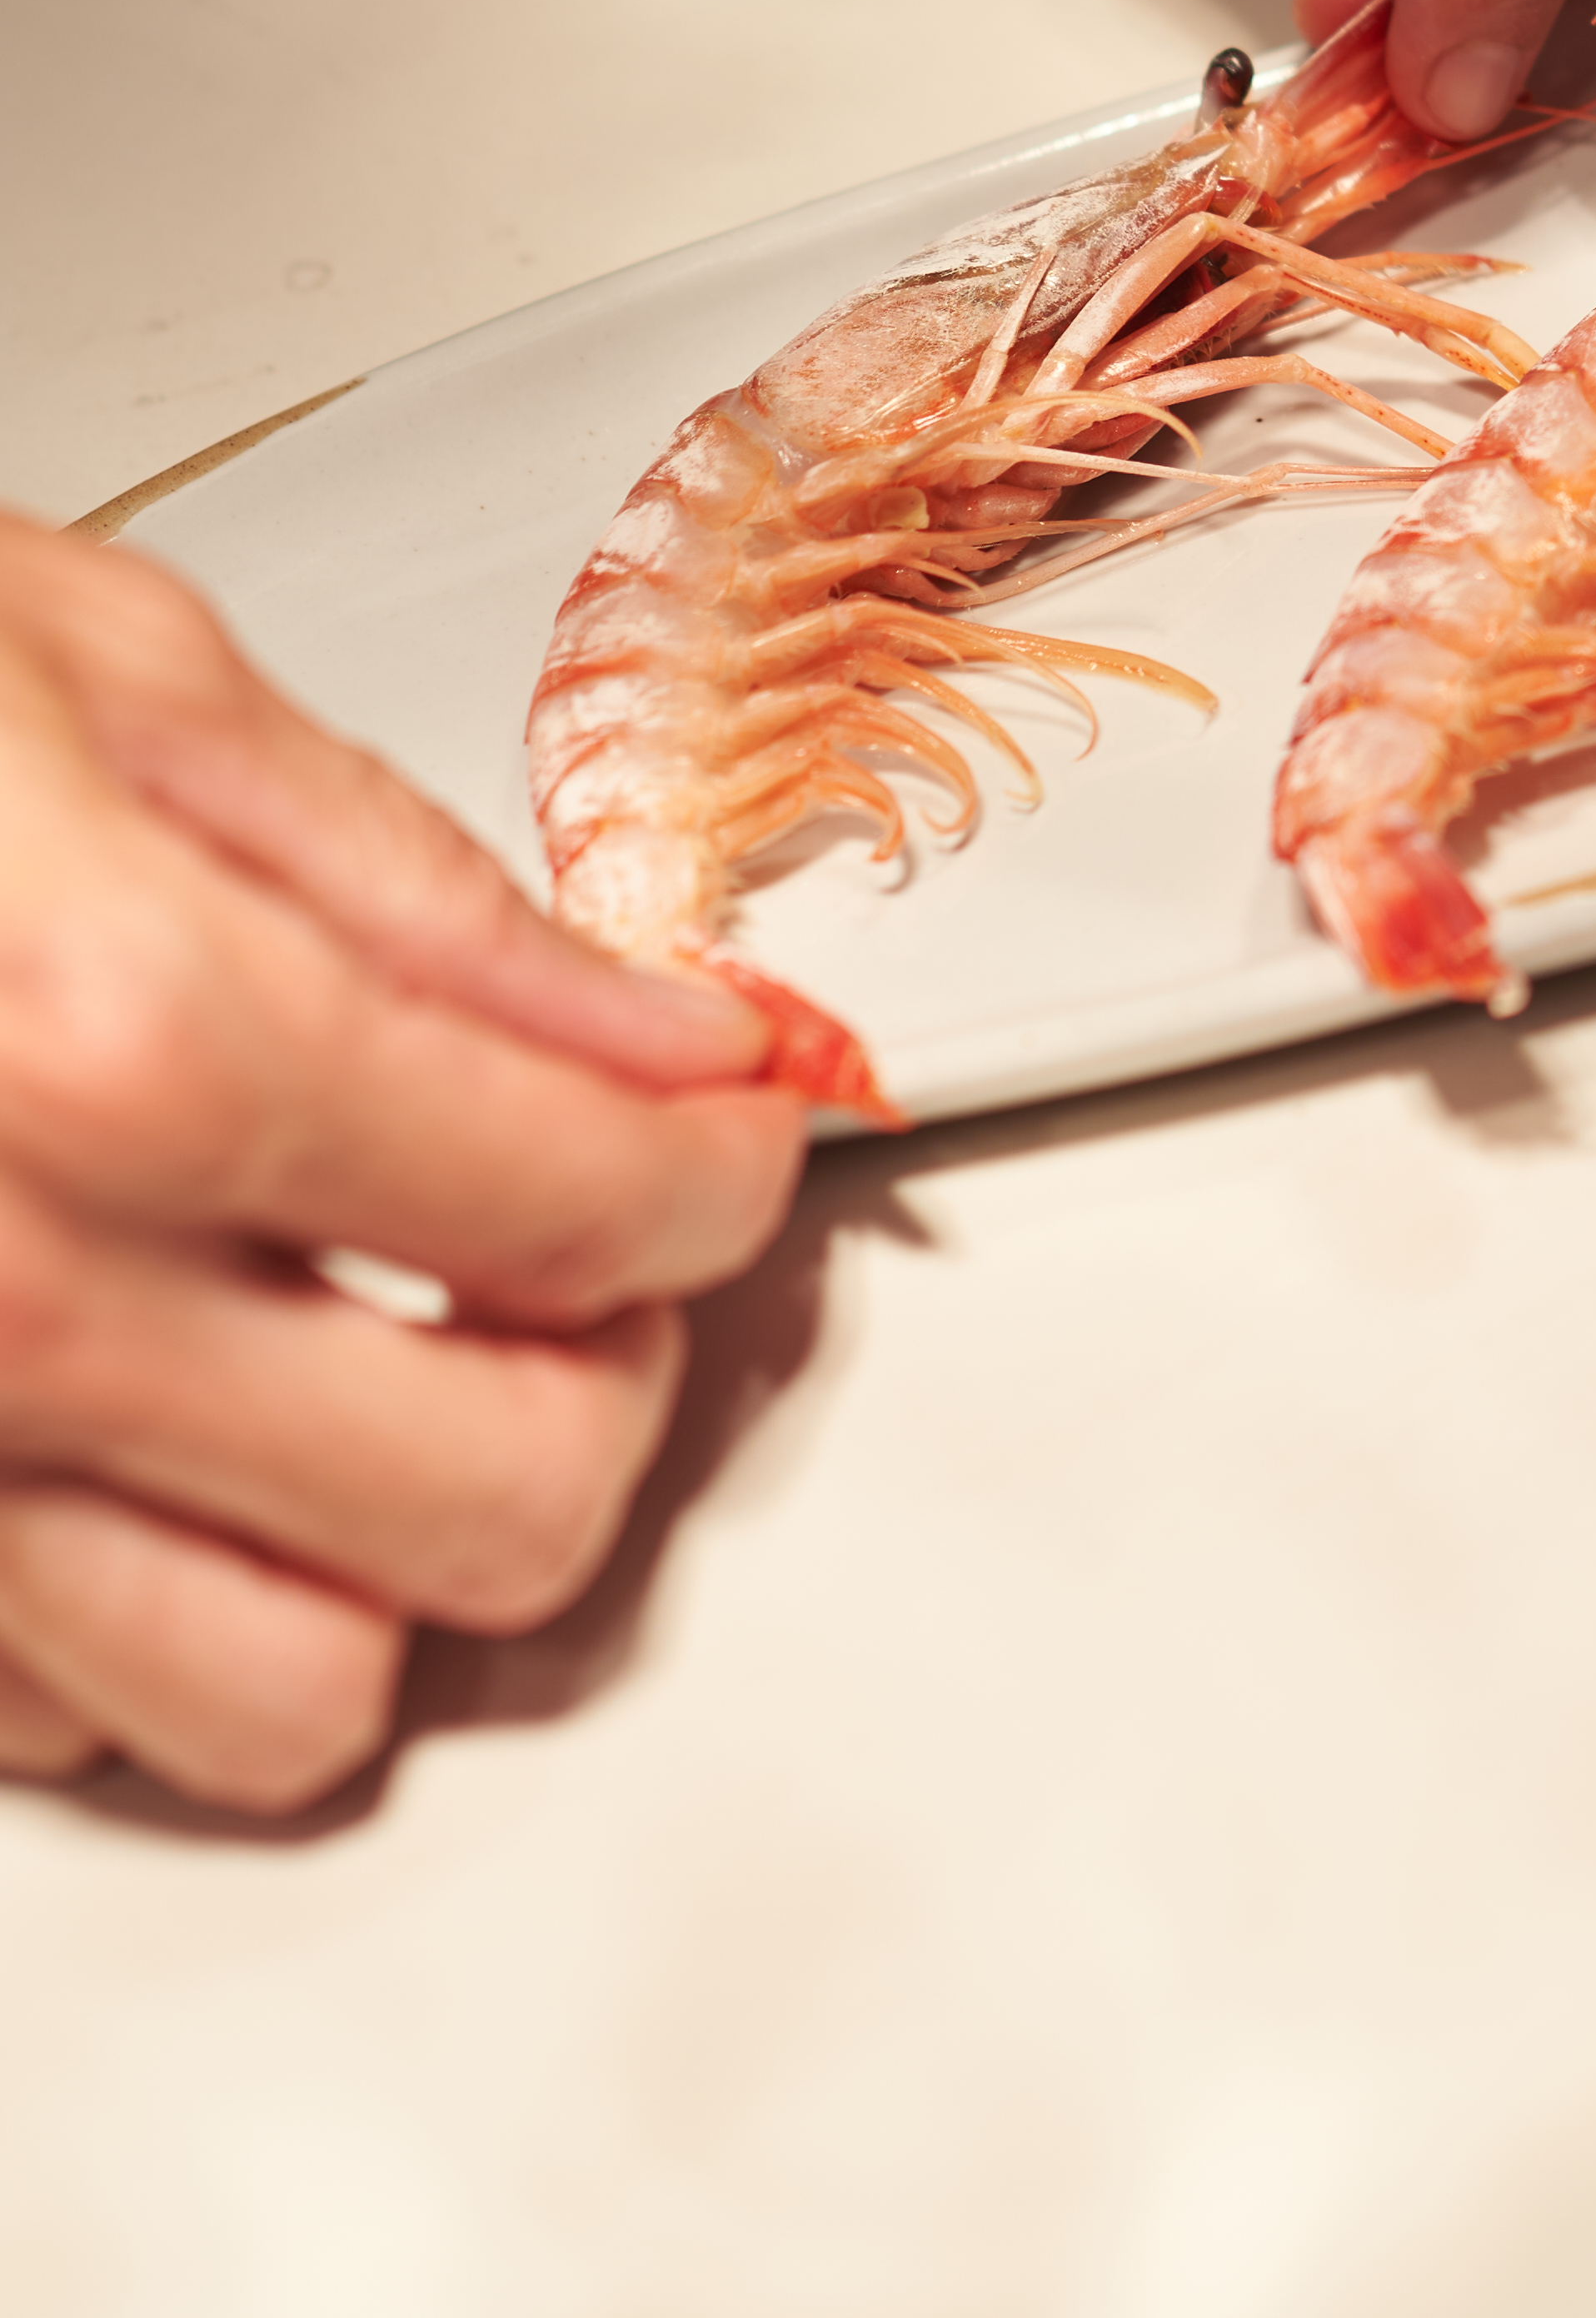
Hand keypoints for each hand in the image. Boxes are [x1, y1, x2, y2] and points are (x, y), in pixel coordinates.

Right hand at [0, 517, 805, 1810]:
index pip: (597, 1204)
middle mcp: (1, 1301)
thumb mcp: (101, 668)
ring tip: (394, 1370)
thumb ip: (414, 883)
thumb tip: (653, 1013)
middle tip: (590, 1252)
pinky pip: (57, 1719)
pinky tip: (167, 1432)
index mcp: (124, 1042)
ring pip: (292, 1703)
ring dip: (397, 1551)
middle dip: (605, 1377)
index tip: (730, 1124)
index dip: (724, 1167)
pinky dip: (165, 1608)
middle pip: (499, 1511)